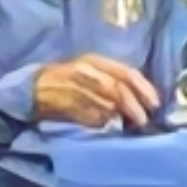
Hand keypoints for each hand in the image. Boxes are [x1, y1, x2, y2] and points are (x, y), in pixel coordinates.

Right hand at [33, 56, 159, 128]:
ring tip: (127, 126)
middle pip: (118, 89)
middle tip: (143, 121)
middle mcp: (86, 70)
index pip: (127, 72)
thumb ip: (114, 82)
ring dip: (119, 116)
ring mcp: (74, 87)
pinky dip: (100, 122)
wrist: (31, 87)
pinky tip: (104, 126)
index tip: (155, 104)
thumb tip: (141, 100)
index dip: (144, 89)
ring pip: (105, 104)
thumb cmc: (67, 80)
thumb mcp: (91, 72)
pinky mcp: (64, 103)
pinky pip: (88, 115)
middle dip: (134, 107)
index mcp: (95, 60)